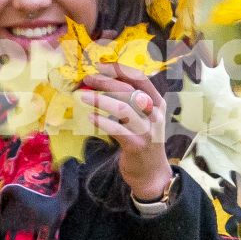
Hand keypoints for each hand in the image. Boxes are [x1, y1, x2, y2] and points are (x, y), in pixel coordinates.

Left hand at [78, 63, 173, 201]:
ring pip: (123, 108)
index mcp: (157, 103)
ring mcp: (147, 130)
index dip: (119, 69)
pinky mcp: (136, 145)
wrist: (152, 173)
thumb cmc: (142, 141)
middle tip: (87, 80)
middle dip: (106, 82)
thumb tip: (102, 82)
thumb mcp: (142, 117)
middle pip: (129, 90)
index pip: (140, 78)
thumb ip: (130, 101)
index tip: (100, 65)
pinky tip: (90, 117)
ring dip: (101, 100)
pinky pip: (117, 129)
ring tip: (83, 96)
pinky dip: (102, 121)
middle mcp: (154, 114)